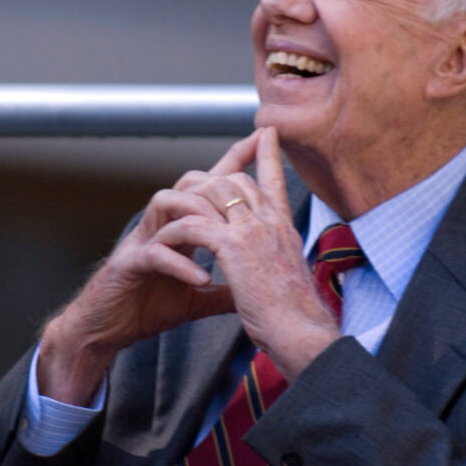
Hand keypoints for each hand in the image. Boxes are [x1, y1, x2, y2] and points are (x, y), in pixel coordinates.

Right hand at [37, 132, 264, 404]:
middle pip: (187, 185)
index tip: (262, 140)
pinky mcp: (127, 265)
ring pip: (166, 205)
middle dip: (218, 182)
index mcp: (176, 230)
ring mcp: (140, 242)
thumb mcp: (195, 300)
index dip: (233, 161)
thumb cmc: (144, 309)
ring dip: (197, 215)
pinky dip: (181, 264)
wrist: (103, 331)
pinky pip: (155, 253)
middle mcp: (158, 227)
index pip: (206, 188)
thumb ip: (224, 292)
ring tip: (224, 236)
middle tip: (248, 189)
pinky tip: (203, 277)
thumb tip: (256, 292)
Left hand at [154, 127, 339, 380]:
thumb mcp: (289, 276)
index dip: (268, 153)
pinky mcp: (233, 247)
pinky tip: (163, 242)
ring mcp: (252, 230)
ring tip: (167, 214)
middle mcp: (270, 221)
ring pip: (213, 194)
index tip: (266, 131)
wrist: (302, 333)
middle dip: (209, 178)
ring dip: (187, 203)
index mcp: (284, 227)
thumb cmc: (296, 316)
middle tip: (186, 186)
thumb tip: (272, 257)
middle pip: (235, 180)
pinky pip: (194, 225)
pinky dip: (176, 232)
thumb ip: (276, 257)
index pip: (273, 180)